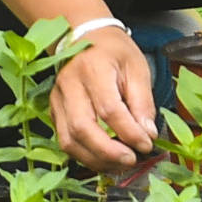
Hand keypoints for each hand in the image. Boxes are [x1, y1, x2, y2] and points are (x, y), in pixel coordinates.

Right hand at [50, 26, 155, 175]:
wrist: (84, 37)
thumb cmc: (114, 52)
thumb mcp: (137, 68)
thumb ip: (143, 102)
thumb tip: (148, 134)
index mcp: (92, 69)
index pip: (109, 108)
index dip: (129, 132)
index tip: (146, 144)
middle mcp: (69, 85)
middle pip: (82, 128)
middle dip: (108, 152)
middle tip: (131, 160)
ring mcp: (57, 100)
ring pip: (69, 140)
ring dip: (96, 159)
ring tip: (120, 165)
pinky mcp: (54, 112)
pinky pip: (66, 142)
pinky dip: (86, 156)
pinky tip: (105, 159)